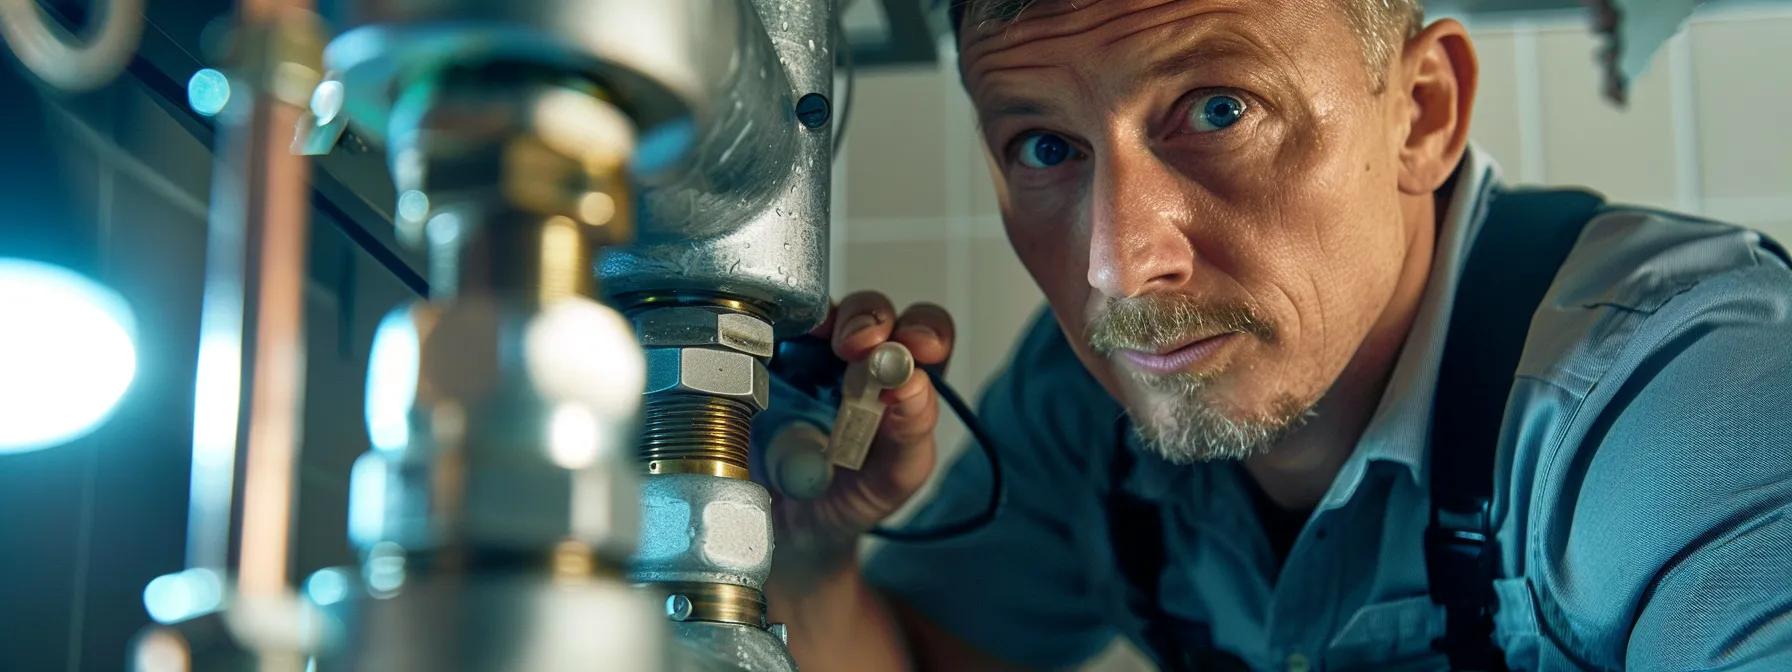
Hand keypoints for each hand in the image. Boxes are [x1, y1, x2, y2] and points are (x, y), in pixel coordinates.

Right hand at [766, 291, 954, 582]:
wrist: (786, 530)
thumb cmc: (848, 498)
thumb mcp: (893, 478)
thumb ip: (911, 437)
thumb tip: (910, 388)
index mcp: (901, 381)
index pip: (925, 338)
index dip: (923, 334)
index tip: (906, 356)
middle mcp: (856, 357)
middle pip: (873, 312)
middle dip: (869, 318)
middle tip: (857, 345)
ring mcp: (804, 353)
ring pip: (820, 311)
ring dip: (820, 320)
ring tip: (813, 341)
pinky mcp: (759, 358)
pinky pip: (764, 330)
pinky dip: (768, 328)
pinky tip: (765, 344)